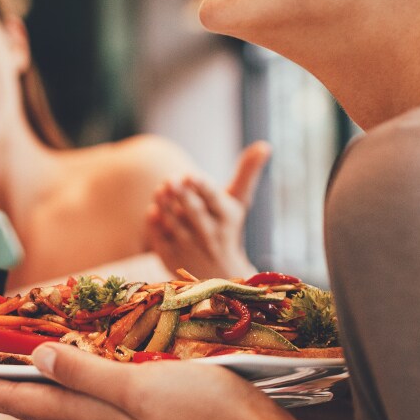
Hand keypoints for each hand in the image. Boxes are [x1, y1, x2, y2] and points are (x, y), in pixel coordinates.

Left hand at [0, 343, 266, 419]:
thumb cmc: (202, 406)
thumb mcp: (138, 387)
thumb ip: (86, 373)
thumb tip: (32, 358)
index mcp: (91, 418)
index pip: (21, 402)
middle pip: (30, 401)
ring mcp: (116, 418)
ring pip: (54, 397)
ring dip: (19, 381)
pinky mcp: (137, 409)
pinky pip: (83, 391)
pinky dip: (58, 376)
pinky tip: (60, 366)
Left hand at [147, 141, 269, 279]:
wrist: (219, 274)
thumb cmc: (226, 226)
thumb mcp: (238, 202)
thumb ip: (247, 173)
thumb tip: (265, 145)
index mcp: (227, 218)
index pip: (215, 201)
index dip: (202, 188)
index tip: (191, 175)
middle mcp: (211, 235)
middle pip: (195, 213)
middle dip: (182, 196)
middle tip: (170, 180)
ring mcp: (190, 248)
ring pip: (175, 224)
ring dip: (166, 206)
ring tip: (160, 190)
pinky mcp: (172, 258)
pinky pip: (160, 239)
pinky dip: (156, 225)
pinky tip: (154, 210)